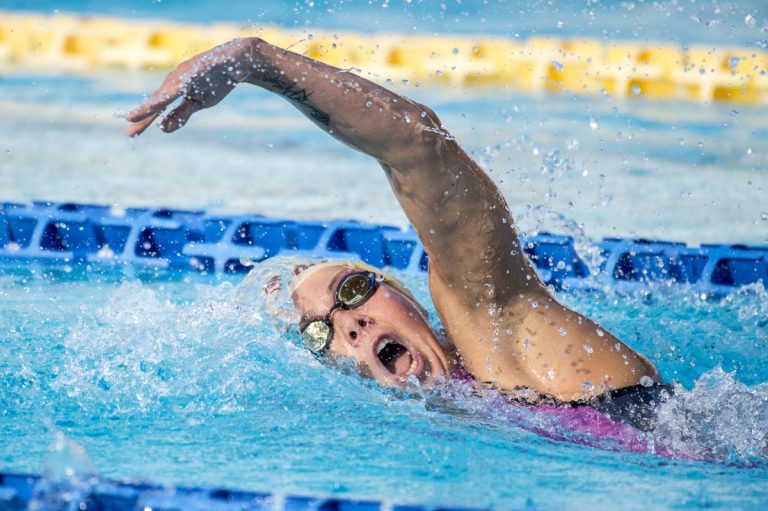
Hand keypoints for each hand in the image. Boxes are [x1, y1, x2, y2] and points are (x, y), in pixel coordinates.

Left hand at [125, 39, 253, 136]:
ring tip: (152, 106)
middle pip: (161, 96)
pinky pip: (197, 71)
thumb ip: (181, 114)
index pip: (157, 107)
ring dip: (163, 94)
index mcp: (175, 88)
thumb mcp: (198, 103)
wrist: (238, 61)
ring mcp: (191, 69)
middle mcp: (178, 77)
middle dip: (147, 108)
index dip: (144, 120)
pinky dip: (189, 77)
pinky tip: (182, 85)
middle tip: (130, 120)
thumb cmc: (214, 81)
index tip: (130, 134)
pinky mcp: (207, 63)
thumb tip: (163, 129)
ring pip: (175, 84)